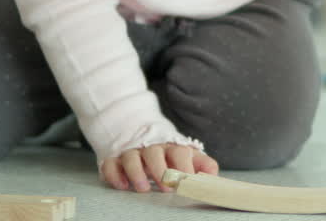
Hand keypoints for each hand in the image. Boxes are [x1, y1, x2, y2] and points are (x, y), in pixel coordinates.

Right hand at [100, 143, 218, 192]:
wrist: (144, 136)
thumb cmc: (170, 153)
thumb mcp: (189, 157)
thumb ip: (203, 165)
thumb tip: (214, 176)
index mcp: (172, 147)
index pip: (180, 152)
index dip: (183, 167)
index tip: (186, 181)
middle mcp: (152, 148)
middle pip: (155, 153)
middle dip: (160, 170)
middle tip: (166, 187)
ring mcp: (132, 152)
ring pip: (132, 158)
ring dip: (137, 173)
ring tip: (142, 188)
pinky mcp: (115, 158)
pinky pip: (111, 164)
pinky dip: (115, 174)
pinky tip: (122, 185)